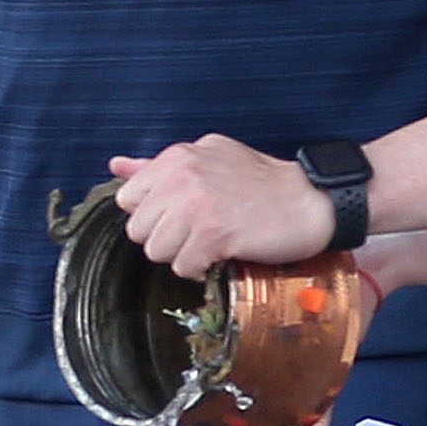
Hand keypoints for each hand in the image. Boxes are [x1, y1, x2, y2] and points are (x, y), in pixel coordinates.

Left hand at [112, 136, 333, 275]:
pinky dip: (200, 269)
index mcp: (178, 156)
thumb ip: (159, 166)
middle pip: (138, 229)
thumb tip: (116, 166)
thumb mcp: (209, 158)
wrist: (310, 200)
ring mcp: (197, 204)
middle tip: (197, 233)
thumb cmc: (262, 182)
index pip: (128, 198)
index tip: (179, 216)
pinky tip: (220, 255)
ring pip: (156, 251)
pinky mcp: (214, 233)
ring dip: (181, 256)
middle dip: (164, 238)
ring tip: (209, 244)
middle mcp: (183, 175)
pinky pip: (182, 267)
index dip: (152, 215)